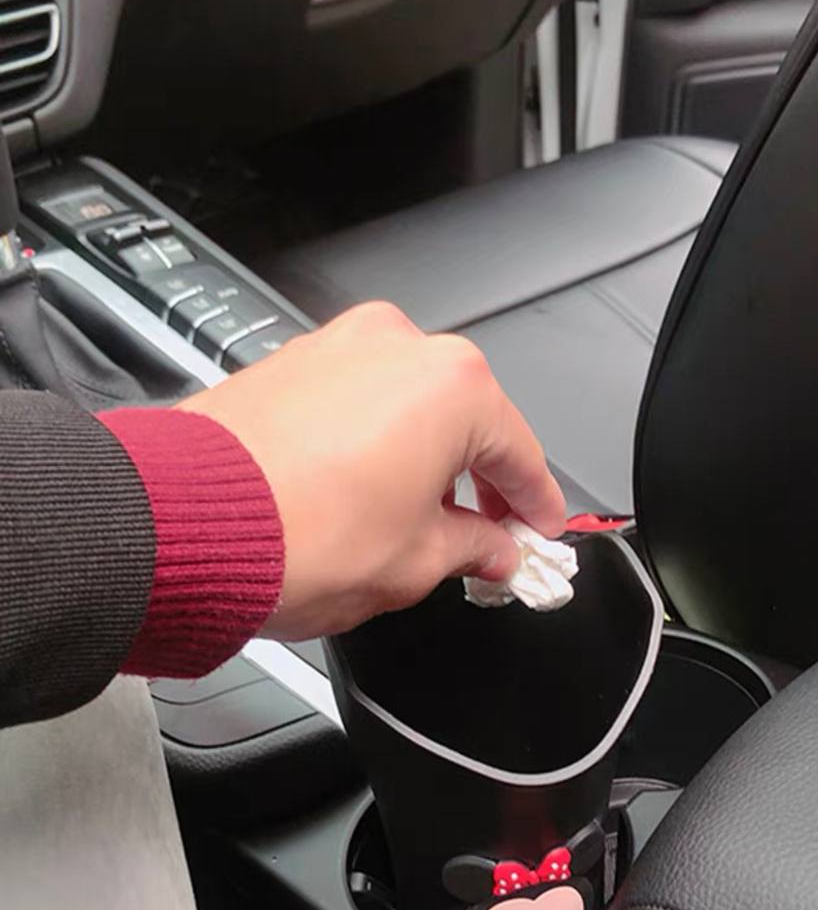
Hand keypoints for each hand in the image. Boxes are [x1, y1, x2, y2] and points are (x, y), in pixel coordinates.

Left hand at [179, 301, 565, 638]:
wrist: (185, 525)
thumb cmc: (295, 534)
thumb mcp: (415, 563)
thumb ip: (473, 550)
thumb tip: (491, 549)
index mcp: (453, 386)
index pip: (520, 452)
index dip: (537, 504)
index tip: (541, 530)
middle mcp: (398, 347)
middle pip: (466, 421)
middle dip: (479, 482)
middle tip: (485, 536)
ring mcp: (338, 346)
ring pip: (408, 407)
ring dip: (424, 460)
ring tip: (415, 523)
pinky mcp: (290, 361)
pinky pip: (357, 402)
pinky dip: (374, 443)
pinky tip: (365, 493)